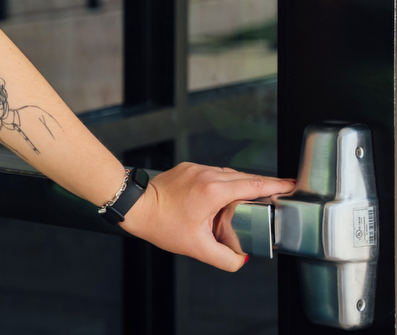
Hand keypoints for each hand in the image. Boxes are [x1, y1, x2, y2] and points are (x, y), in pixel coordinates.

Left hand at [118, 162, 294, 270]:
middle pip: (245, 177)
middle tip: (278, 198)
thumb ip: (225, 258)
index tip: (292, 186)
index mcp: (213, 191)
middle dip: (264, 187)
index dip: (276, 185)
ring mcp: (196, 169)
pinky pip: (214, 173)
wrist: (134, 206)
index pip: (254, 184)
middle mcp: (206, 174)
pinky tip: (226, 197)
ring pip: (229, 174)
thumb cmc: (161, 224)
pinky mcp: (187, 168)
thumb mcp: (197, 248)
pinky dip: (225, 183)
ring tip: (253, 200)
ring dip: (243, 185)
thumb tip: (241, 259)